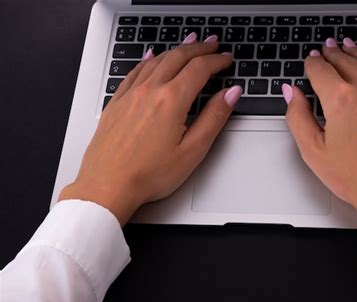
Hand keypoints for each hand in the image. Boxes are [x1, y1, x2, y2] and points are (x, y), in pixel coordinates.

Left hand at [59, 34, 241, 225]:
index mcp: (171, 101)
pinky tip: (151, 57)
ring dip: (176, 49)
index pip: (199, 69)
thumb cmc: (148, 175)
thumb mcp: (192, 151)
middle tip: (212, 43)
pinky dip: (147, 60)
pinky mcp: (116, 103)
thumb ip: (214, 118)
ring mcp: (130, 95)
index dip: (217, 61)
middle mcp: (149, 91)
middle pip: (178, 58)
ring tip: (188, 43)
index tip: (226, 59)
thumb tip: (231, 94)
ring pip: (156, 61)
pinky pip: (134, 72)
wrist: (107, 186)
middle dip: (199, 48)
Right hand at [284, 37, 356, 239]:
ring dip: (356, 51)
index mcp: (339, 100)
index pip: (320, 70)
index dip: (312, 63)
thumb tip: (291, 93)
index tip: (310, 60)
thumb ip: (297, 117)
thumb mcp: (313, 151)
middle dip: (332, 52)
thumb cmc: (355, 178)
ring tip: (348, 45)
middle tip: (326, 47)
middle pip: (345, 61)